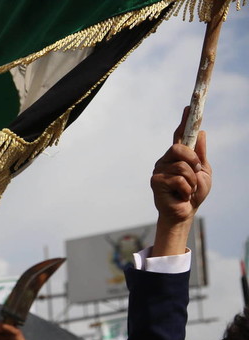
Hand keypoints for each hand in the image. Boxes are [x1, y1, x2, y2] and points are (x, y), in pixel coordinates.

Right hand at [151, 110, 210, 256]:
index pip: (180, 134)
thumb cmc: (194, 193)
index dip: (184, 120)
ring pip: (182, 166)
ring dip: (192, 181)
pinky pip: (178, 179)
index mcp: (178, 156)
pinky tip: (181, 195)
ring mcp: (159, 170)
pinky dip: (186, 189)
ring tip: (188, 189)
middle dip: (192, 160)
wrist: (184, 213)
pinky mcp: (156, 181)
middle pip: (179, 148)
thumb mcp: (203, 172)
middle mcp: (166, 160)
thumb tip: (202, 132)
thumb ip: (201, 154)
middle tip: (196, 172)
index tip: (189, 106)